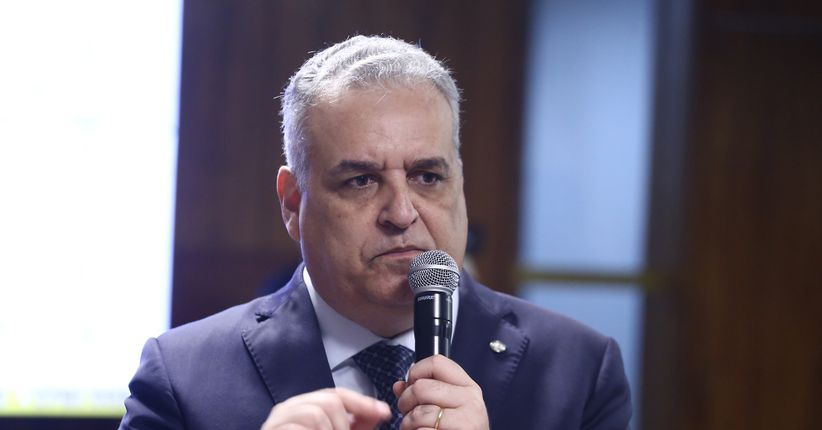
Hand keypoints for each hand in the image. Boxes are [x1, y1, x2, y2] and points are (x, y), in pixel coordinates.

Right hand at [260, 387, 390, 429]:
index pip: (337, 394)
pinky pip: (298, 426)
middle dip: (346, 424)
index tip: (384, 413)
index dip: (363, 402)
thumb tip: (379, 412)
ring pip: (317, 413)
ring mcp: (276, 420)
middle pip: (329, 400)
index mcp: (305, 407)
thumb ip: (356, 428)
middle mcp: (289, 408)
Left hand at [393, 355, 488, 429]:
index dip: (416, 372)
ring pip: (419, 413)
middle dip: (406, 402)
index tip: (412, 385)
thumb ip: (425, 392)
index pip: (437, 362)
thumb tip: (399, 385)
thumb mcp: (447, 407)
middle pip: (421, 387)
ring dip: (408, 424)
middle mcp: (471, 401)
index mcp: (468, 387)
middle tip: (409, 413)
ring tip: (415, 429)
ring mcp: (466, 421)